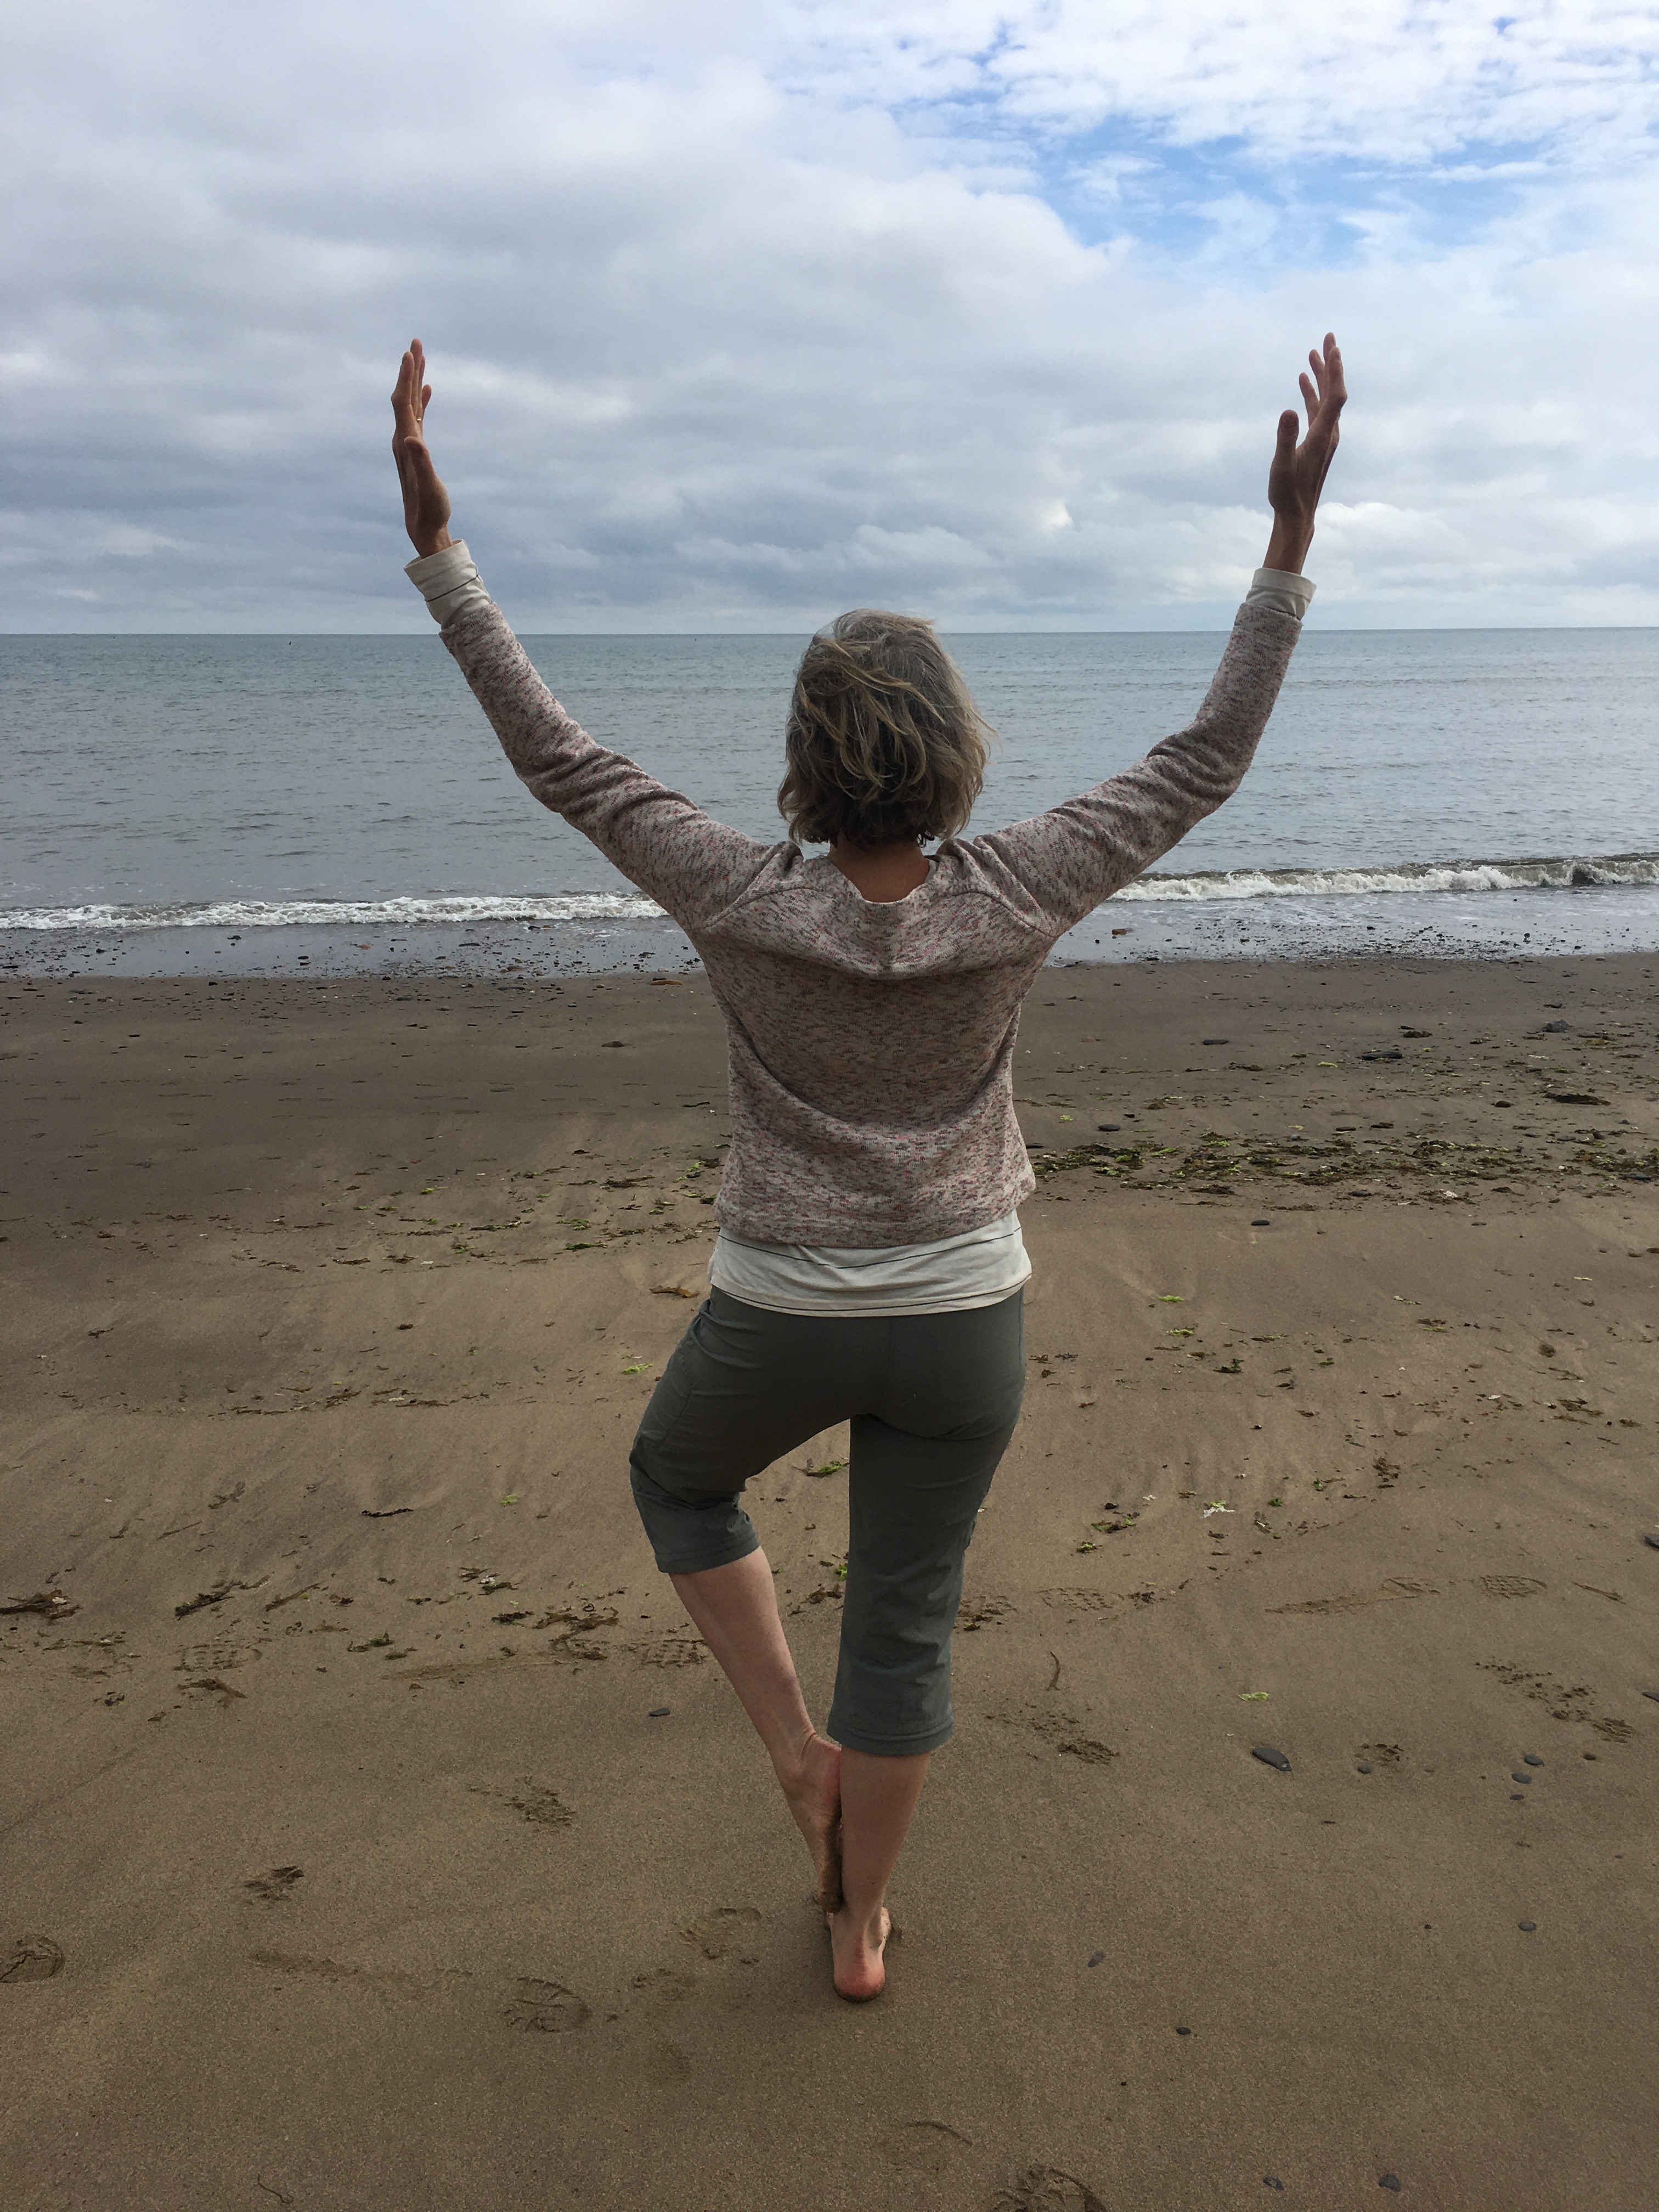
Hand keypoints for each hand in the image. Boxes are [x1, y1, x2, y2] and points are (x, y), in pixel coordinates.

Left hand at [392, 338, 452, 558]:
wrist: (423, 527)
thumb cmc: (429, 509)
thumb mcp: (428, 487)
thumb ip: (422, 462)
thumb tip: (412, 438)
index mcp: (404, 444)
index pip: (402, 403)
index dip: (406, 378)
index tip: (410, 353)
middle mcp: (402, 440)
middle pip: (403, 397)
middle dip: (409, 369)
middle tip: (415, 342)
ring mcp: (408, 443)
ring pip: (409, 403)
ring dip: (414, 380)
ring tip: (420, 355)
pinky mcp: (415, 449)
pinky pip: (417, 416)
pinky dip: (420, 399)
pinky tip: (426, 389)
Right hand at [1264, 332, 1345, 574]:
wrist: (1298, 515)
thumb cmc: (1288, 493)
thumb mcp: (1282, 465)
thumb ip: (1285, 438)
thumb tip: (1288, 410)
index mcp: (1322, 435)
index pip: (1334, 395)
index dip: (1334, 371)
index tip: (1332, 347)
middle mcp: (1328, 433)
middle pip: (1334, 391)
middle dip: (1330, 364)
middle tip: (1327, 337)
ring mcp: (1324, 437)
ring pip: (1325, 399)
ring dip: (1320, 377)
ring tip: (1312, 355)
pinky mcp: (1317, 442)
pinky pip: (1318, 410)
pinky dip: (1312, 393)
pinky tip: (1303, 383)